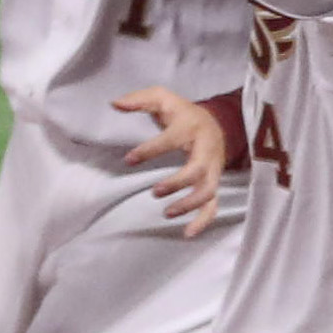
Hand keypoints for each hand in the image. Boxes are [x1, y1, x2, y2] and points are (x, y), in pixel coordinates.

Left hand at [118, 86, 231, 236]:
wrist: (217, 122)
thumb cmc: (183, 113)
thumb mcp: (162, 98)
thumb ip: (139, 99)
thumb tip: (114, 103)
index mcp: (190, 128)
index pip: (171, 139)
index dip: (150, 150)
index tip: (128, 159)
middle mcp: (206, 150)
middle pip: (198, 170)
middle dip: (178, 183)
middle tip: (155, 191)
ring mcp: (212, 169)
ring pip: (209, 191)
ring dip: (189, 204)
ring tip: (167, 213)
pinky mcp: (213, 182)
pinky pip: (213, 205)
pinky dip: (203, 220)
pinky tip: (188, 234)